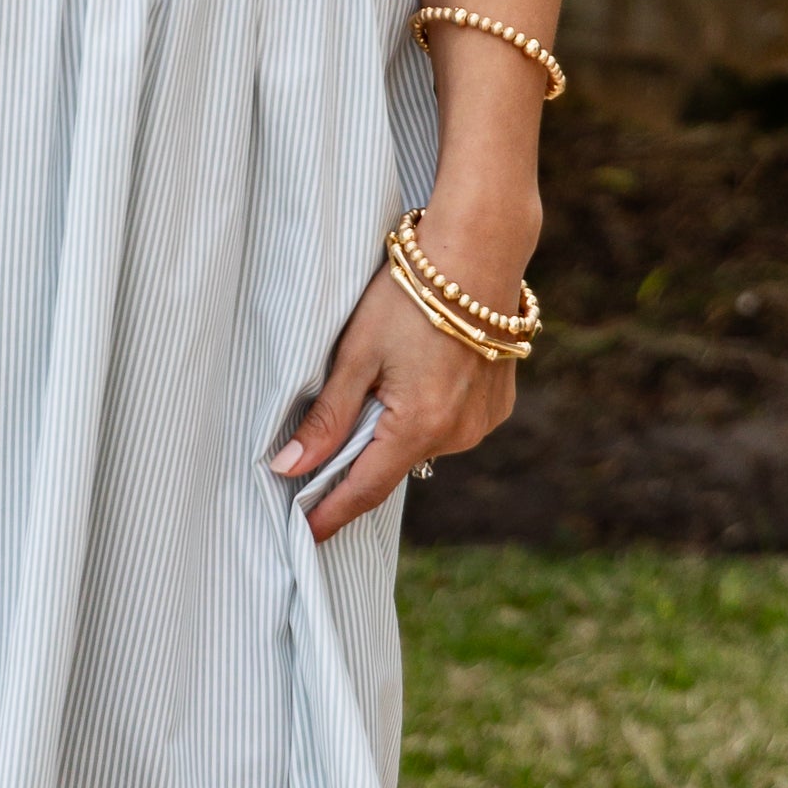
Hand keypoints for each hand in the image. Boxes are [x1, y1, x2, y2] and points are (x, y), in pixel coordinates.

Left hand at [270, 188, 537, 542]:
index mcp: (418, 427)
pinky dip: (426, 411)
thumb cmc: (410, 296)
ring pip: (421, 442)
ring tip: (384, 380)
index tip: (305, 535)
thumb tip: (290, 467)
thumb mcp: (356, 354)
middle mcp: (457, 436)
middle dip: (359, 457)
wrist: (479, 252)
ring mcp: (482, 422)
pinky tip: (421, 371)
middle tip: (327, 436)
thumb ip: (326, 418)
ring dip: (395, 429)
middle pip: (392, 464)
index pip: (364, 490)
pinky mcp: (497, 405)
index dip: (331, 514)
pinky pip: (450, 424)